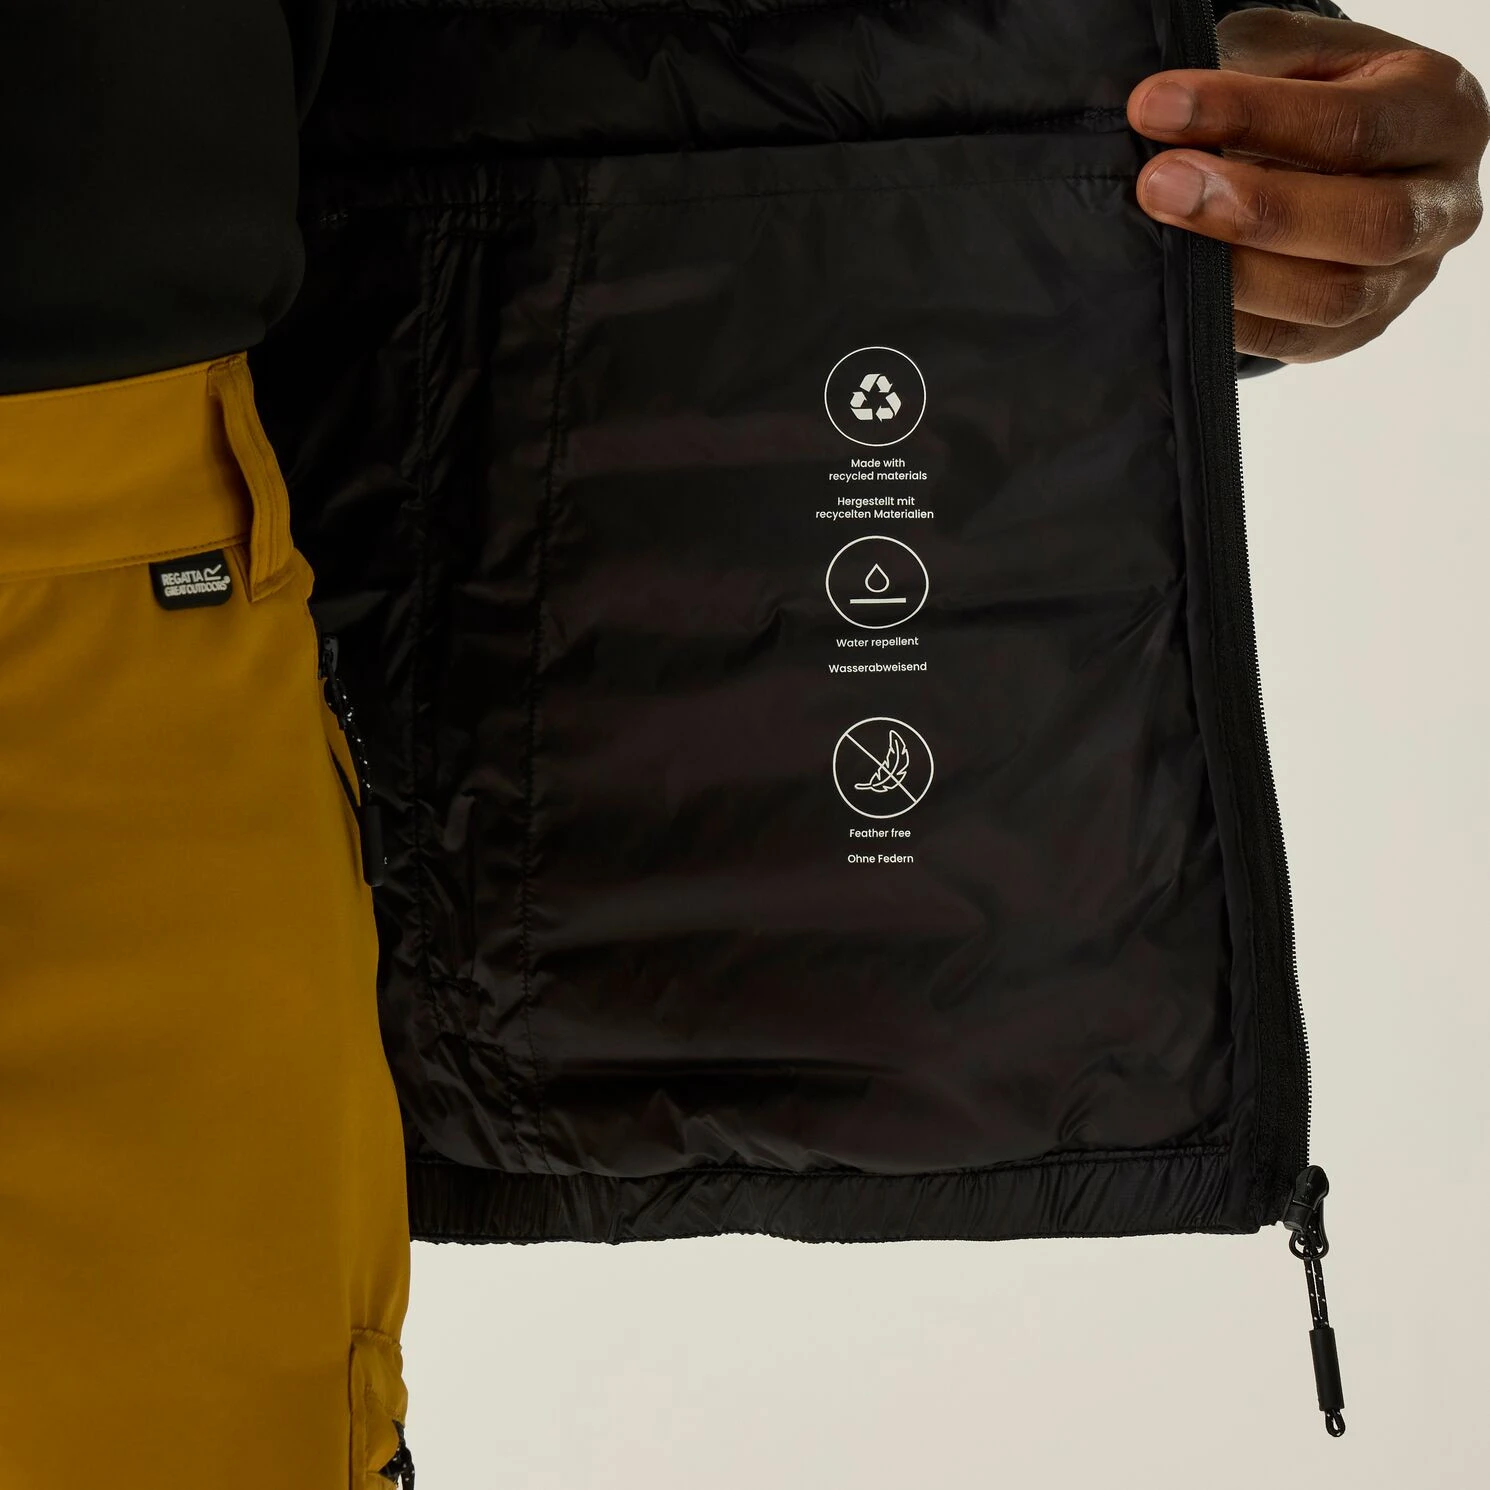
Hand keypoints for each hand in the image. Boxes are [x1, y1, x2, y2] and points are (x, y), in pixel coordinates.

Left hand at [1127, 8, 1488, 361]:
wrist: (1344, 166)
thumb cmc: (1319, 99)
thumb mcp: (1302, 56)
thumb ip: (1255, 63)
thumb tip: (1171, 104)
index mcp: (1440, 113)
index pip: (1352, 123)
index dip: (1248, 115)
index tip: (1156, 106)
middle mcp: (1443, 204)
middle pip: (1367, 224)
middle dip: (1254, 207)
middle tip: (1159, 184)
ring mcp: (1408, 278)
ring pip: (1334, 296)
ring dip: (1238, 273)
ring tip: (1165, 239)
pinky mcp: (1360, 330)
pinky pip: (1298, 343)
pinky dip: (1235, 321)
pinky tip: (1183, 292)